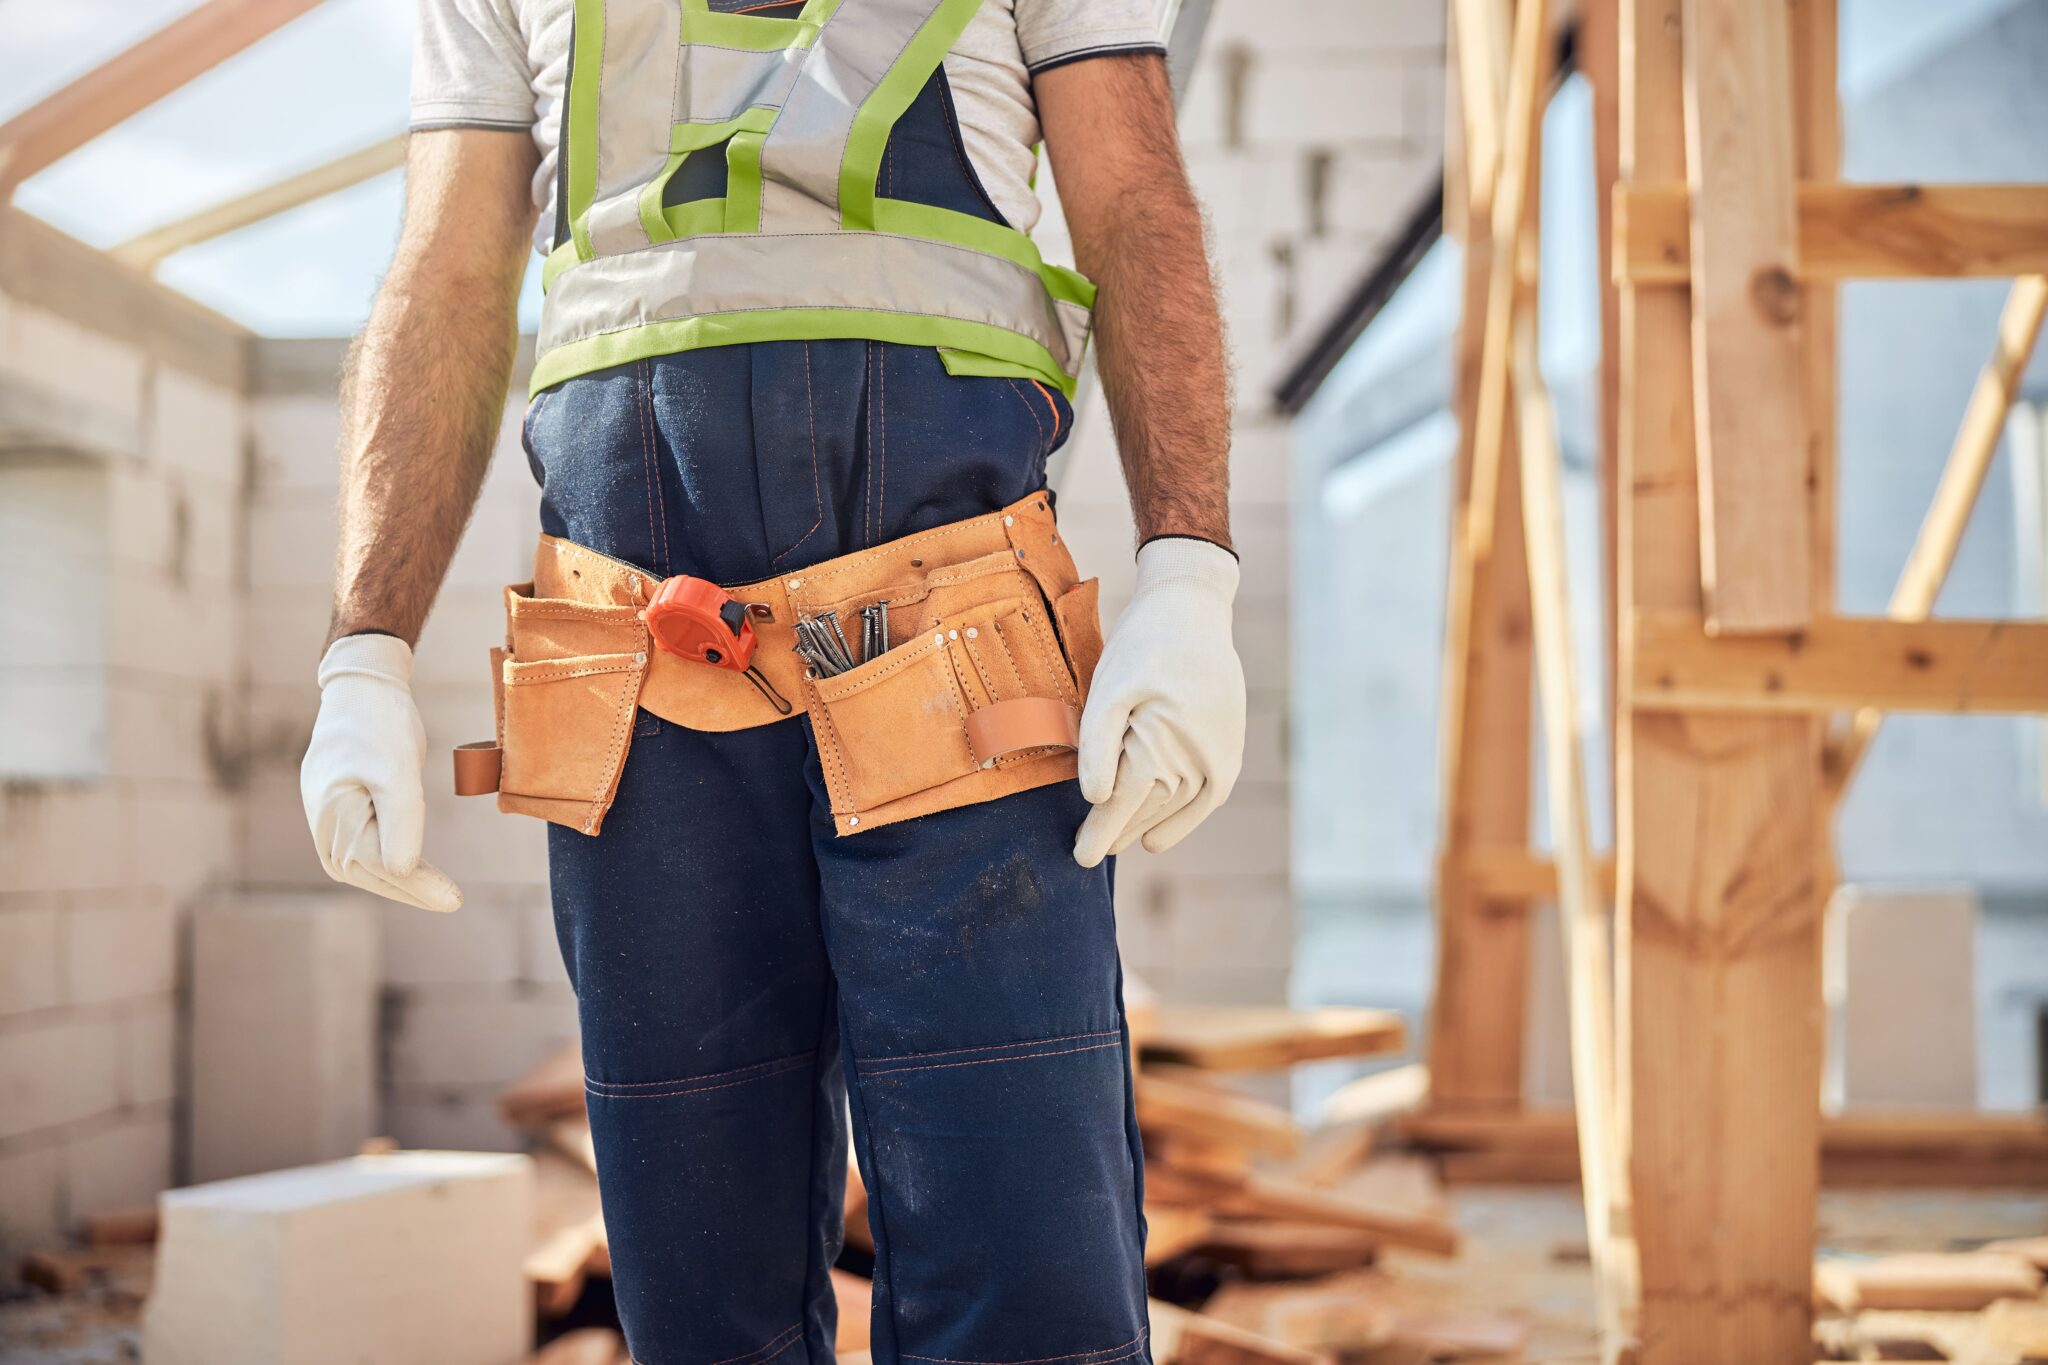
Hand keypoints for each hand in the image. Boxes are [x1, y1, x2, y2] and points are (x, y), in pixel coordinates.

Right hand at [300, 635, 462, 912]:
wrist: (362, 688)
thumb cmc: (381, 724)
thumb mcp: (398, 769)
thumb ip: (400, 821)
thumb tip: (401, 871)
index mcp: (334, 816)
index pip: (381, 865)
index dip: (418, 886)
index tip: (454, 901)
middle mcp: (322, 825)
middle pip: (371, 872)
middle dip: (410, 890)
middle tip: (452, 901)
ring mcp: (325, 819)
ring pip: (365, 865)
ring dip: (399, 882)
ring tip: (437, 893)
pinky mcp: (337, 811)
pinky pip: (363, 848)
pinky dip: (389, 861)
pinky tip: (413, 871)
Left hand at [1074, 538, 1245, 866]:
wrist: (1194, 609)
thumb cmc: (1143, 644)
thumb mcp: (1108, 686)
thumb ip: (1097, 743)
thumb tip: (1095, 798)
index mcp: (1164, 741)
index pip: (1126, 802)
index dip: (1101, 831)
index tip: (1081, 857)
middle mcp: (1200, 756)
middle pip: (1151, 809)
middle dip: (1119, 832)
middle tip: (1089, 854)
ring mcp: (1221, 755)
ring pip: (1178, 807)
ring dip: (1147, 827)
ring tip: (1119, 842)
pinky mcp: (1230, 748)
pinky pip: (1207, 796)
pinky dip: (1183, 818)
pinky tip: (1158, 835)